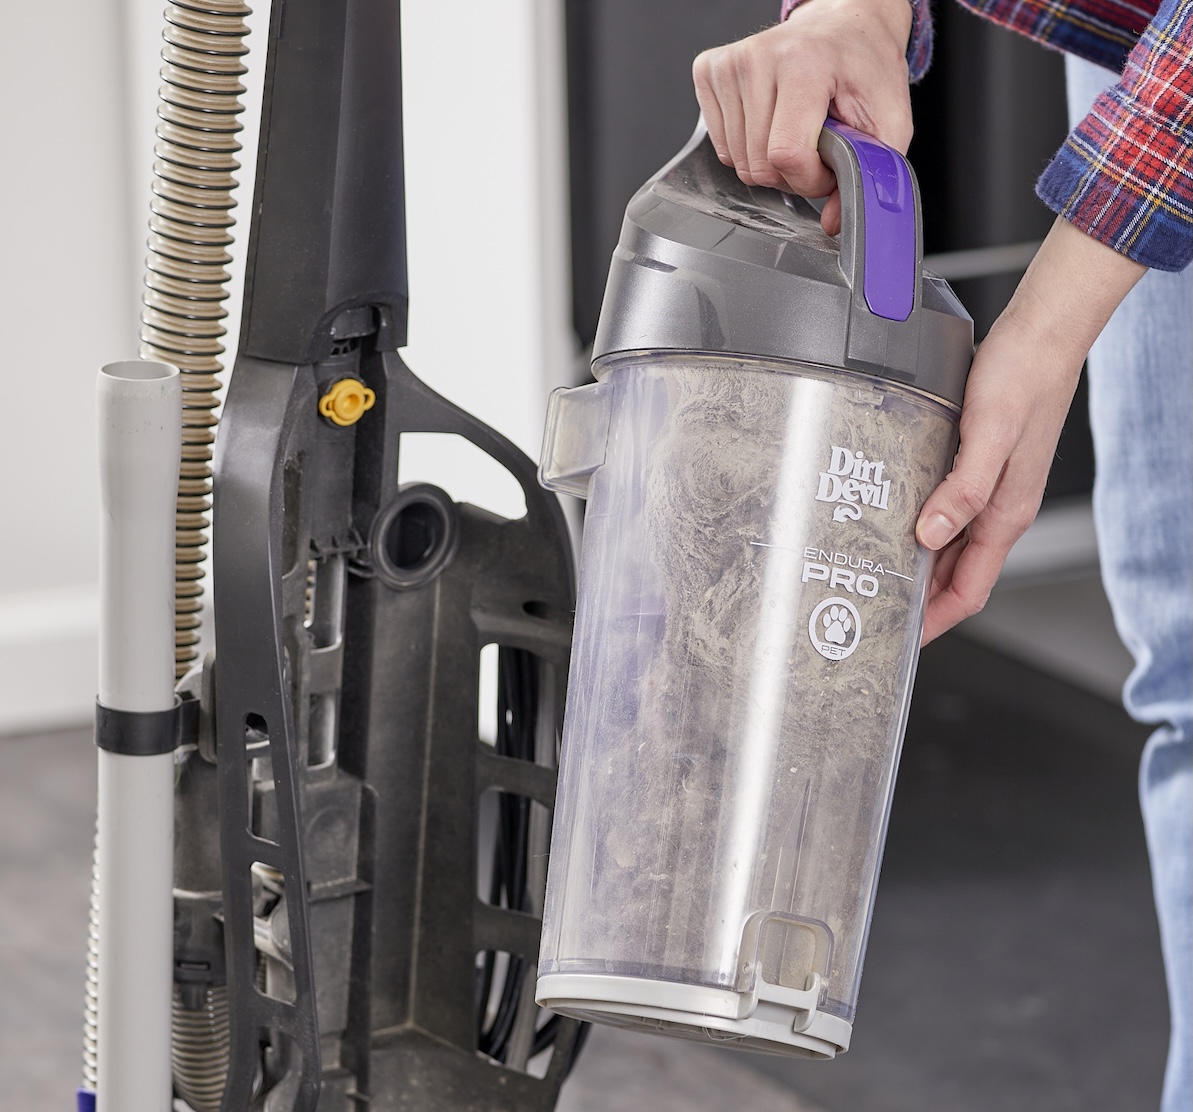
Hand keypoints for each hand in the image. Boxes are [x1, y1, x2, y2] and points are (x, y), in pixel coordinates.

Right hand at [691, 0, 913, 234]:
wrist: (843, 26)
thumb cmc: (864, 67)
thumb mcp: (888, 121)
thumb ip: (869, 174)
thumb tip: (832, 222)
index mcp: (804, 63)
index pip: (786, 155)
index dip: (810, 178)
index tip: (830, 163)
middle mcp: (759, 58)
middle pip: (758, 165)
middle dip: (791, 173)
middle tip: (816, 147)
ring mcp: (729, 65)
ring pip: (737, 162)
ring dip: (769, 163)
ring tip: (795, 132)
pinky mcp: (709, 71)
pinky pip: (721, 146)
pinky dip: (747, 148)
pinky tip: (770, 121)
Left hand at [917, 218, 1146, 642]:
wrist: (1042, 333)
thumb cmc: (1024, 376)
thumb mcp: (989, 434)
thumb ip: (963, 488)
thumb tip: (931, 535)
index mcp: (1006, 513)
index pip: (971, 589)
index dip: (936, 619)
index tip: (901, 639)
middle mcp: (1000, 508)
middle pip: (957, 574)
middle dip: (920, 601)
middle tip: (874, 611)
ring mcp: (990, 488)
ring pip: (951, 546)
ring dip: (918, 566)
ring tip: (875, 574)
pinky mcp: (977, 465)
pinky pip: (948, 513)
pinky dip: (922, 527)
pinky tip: (893, 520)